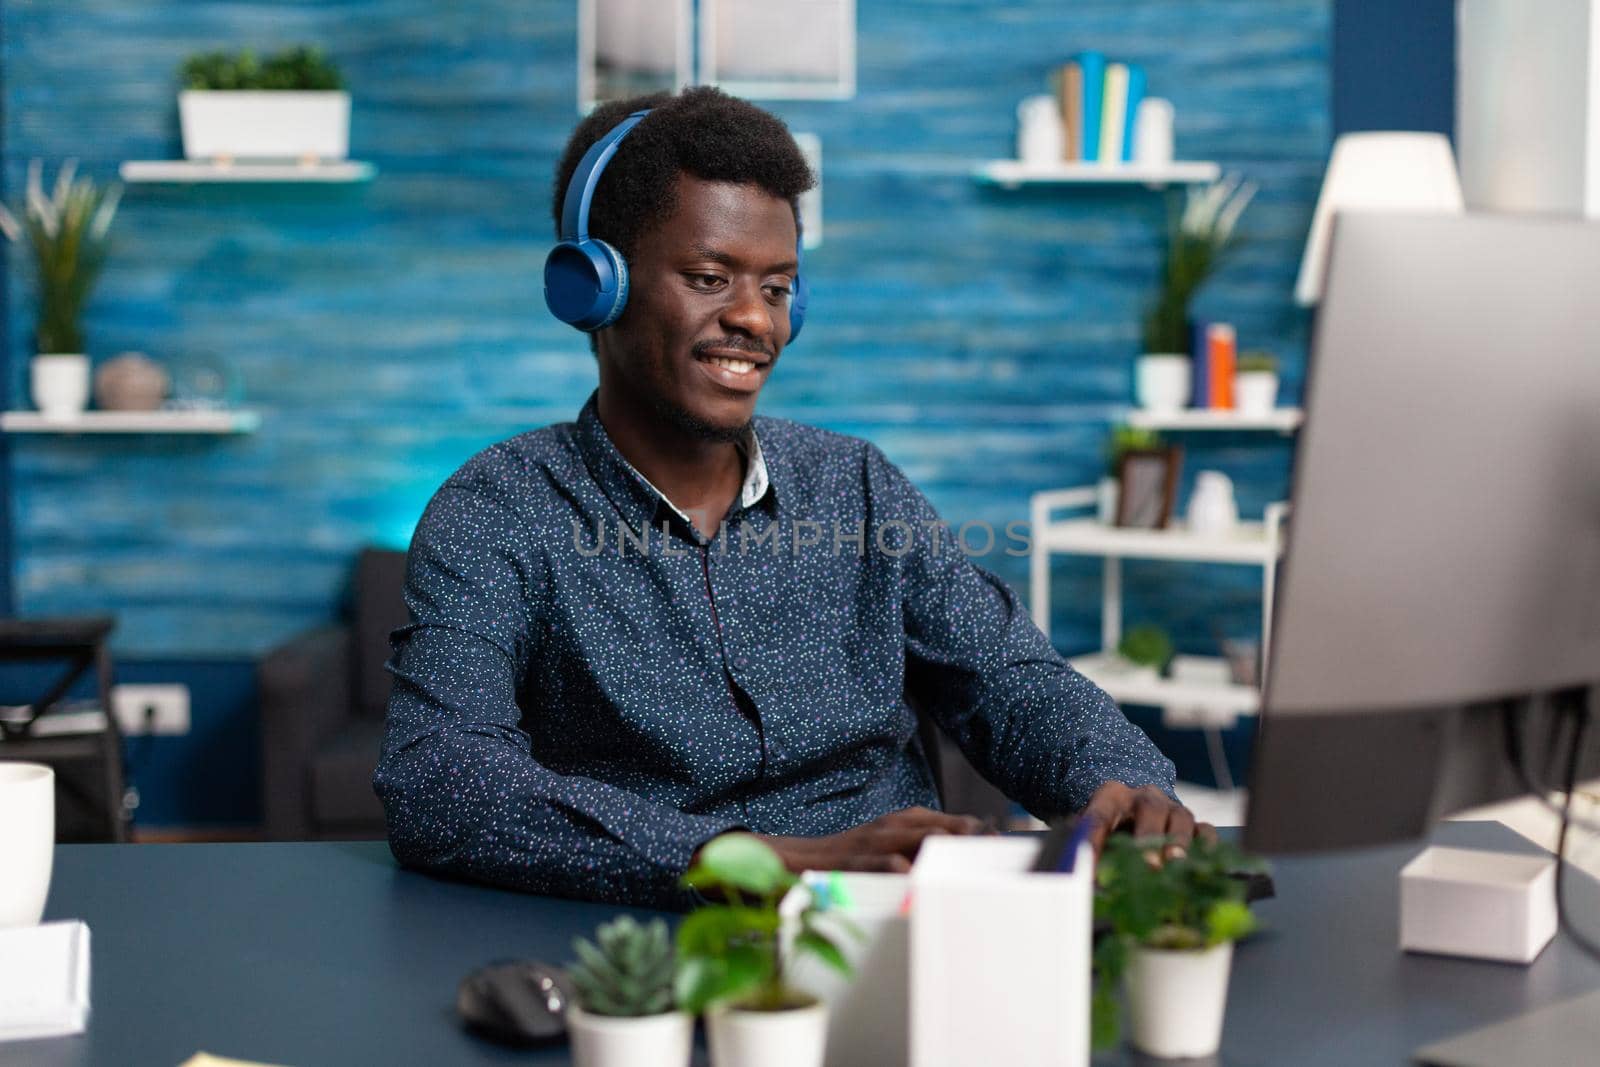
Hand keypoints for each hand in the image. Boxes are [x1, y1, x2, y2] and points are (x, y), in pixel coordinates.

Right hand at [762, 806, 991, 873]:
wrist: (800, 859)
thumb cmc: (853, 855)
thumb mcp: (891, 843)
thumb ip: (923, 845)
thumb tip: (965, 854)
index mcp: (904, 821)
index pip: (952, 821)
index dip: (980, 832)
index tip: (1003, 845)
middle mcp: (892, 826)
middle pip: (941, 828)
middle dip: (971, 839)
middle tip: (996, 856)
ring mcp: (872, 842)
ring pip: (916, 840)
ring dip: (945, 849)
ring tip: (969, 861)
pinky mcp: (853, 861)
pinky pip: (880, 864)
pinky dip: (899, 869)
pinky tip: (914, 878)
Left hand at [1082, 782, 1216, 861]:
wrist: (1136, 808)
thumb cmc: (1112, 826)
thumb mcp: (1094, 832)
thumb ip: (1090, 853)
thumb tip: (1088, 884)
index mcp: (1111, 796)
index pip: (1099, 817)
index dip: (1094, 842)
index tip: (1092, 871)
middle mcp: (1145, 797)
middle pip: (1149, 809)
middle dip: (1149, 837)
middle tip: (1149, 864)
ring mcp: (1172, 808)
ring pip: (1180, 817)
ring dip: (1179, 842)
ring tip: (1176, 862)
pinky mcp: (1194, 824)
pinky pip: (1205, 831)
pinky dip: (1206, 847)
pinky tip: (1202, 864)